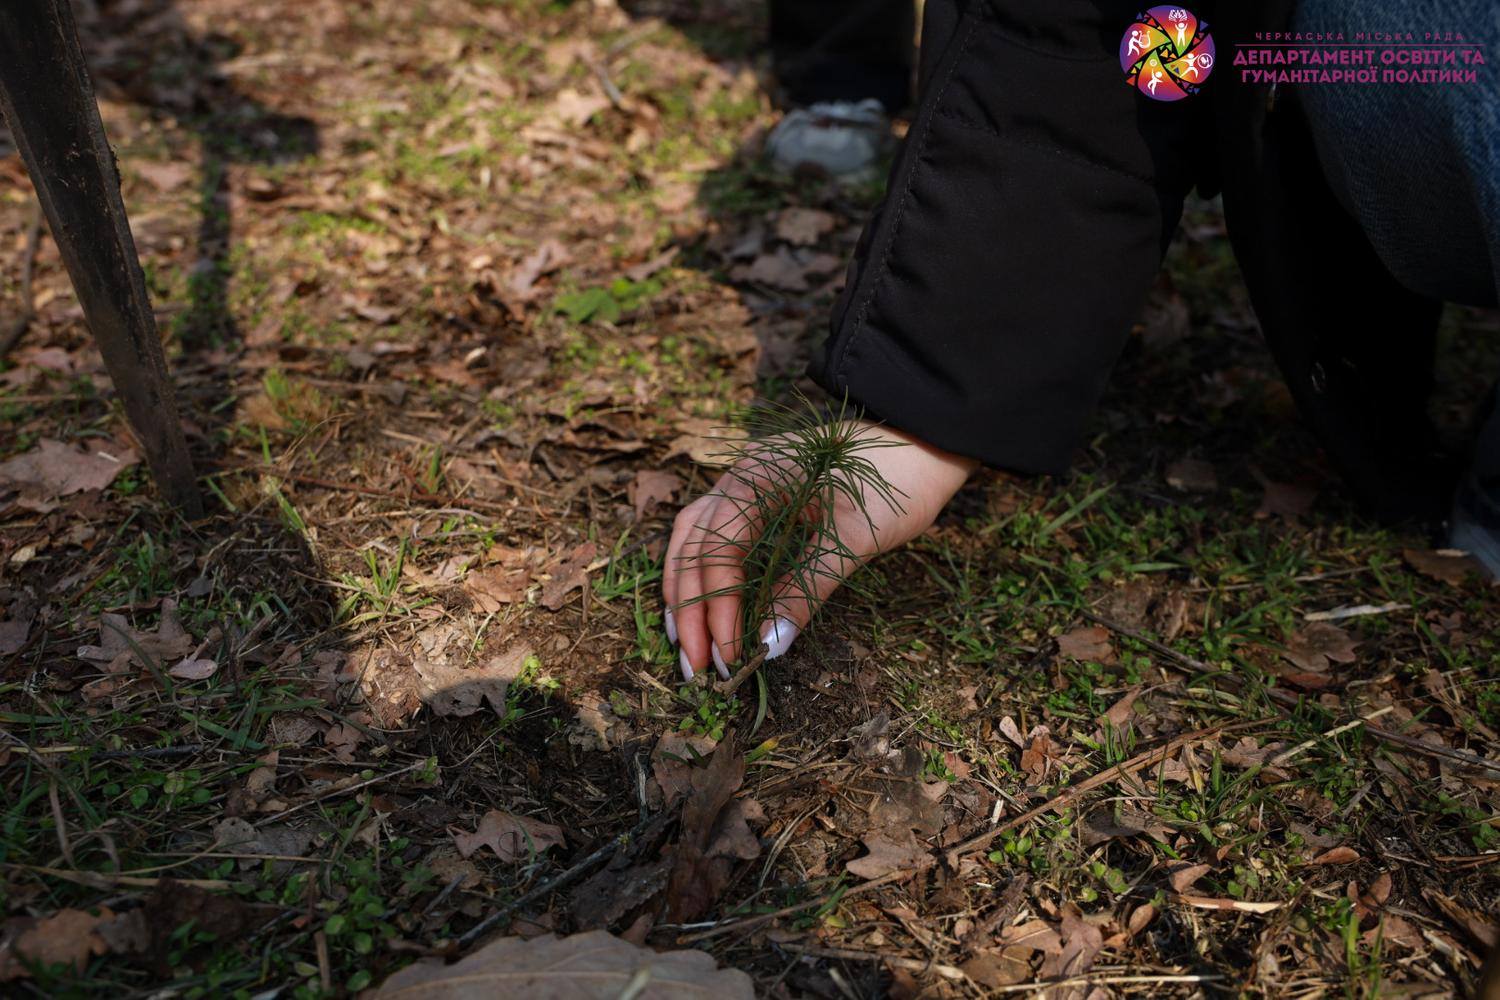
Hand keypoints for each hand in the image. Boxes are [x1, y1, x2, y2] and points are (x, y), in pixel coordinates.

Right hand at [662, 420, 975, 679]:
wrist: (924, 440)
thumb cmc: (895, 483)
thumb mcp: (853, 540)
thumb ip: (805, 590)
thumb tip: (768, 646)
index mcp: (754, 480)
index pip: (716, 553)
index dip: (717, 609)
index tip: (730, 657)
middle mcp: (738, 478)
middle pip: (692, 548)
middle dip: (689, 609)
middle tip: (694, 667)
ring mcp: (745, 484)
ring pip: (695, 541)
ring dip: (687, 592)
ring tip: (687, 643)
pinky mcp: (760, 497)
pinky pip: (716, 535)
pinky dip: (706, 574)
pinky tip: (707, 604)